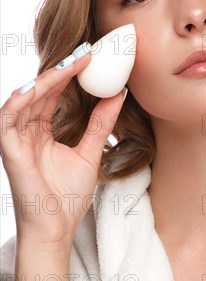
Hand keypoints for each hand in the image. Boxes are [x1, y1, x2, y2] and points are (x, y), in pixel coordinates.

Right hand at [0, 47, 126, 254]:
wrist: (57, 227)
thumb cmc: (68, 197)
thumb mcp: (90, 153)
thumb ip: (100, 124)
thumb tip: (118, 95)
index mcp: (43, 132)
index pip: (53, 95)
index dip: (69, 76)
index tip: (91, 59)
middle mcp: (28, 131)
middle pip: (40, 92)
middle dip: (60, 71)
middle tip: (83, 53)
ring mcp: (16, 139)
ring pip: (24, 99)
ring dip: (45, 80)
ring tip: (69, 65)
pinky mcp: (9, 149)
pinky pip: (8, 118)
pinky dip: (19, 100)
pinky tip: (37, 88)